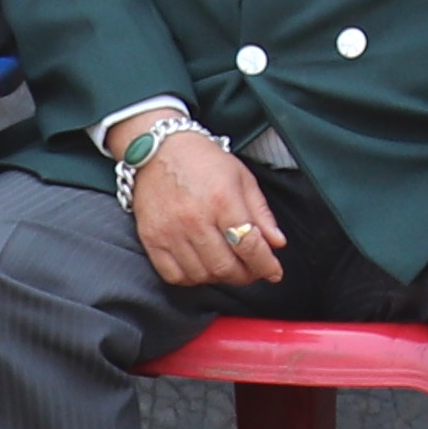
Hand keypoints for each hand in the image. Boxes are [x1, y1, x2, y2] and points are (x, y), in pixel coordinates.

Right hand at [123, 124, 286, 292]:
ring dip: (220, 278)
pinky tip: (202, 268)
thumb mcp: (242, 178)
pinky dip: (192, 279)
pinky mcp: (151, 238)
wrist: (159, 149)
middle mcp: (194, 219)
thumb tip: (277, 243)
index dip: (265, 264)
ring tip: (229, 266)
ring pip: (201, 275)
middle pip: (225, 266)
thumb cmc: (203, 161)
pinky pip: (173, 275)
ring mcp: (169, 231)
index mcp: (222, 200)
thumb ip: (261, 213)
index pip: (248, 245)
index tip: (274, 272)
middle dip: (246, 275)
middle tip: (253, 270)